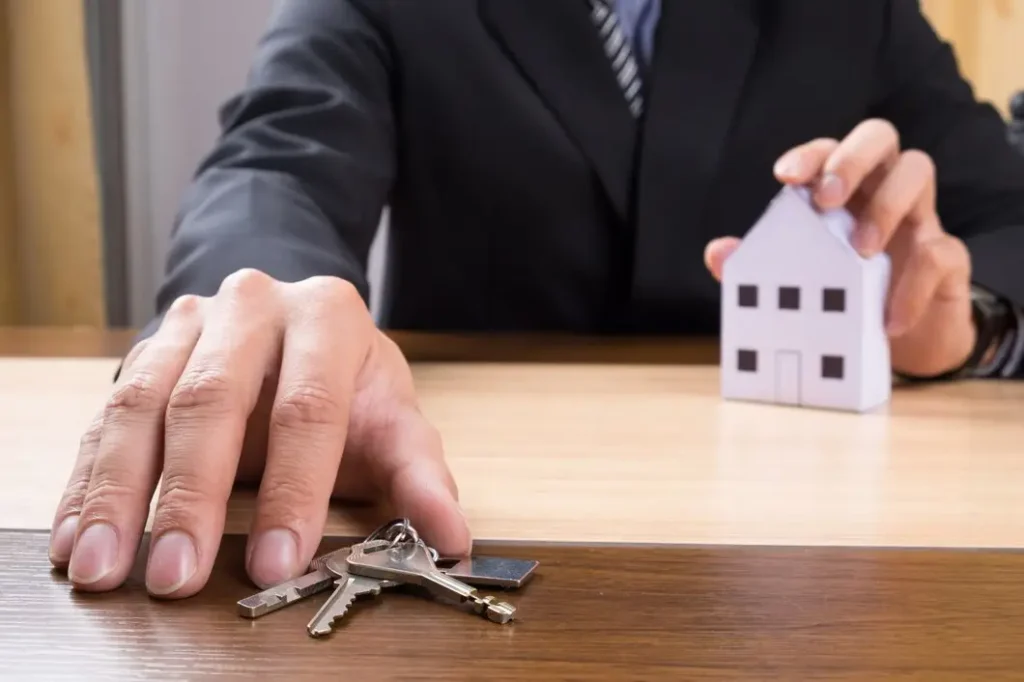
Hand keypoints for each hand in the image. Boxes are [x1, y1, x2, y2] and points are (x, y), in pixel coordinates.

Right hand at [48, 269, 469, 597]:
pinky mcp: (144, 354)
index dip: (295, 489)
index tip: (278, 564)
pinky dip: (86, 480)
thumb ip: (419, 475)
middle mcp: (250, 309)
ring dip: (118, 491)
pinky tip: (76, 535)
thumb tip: (450, 537)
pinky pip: (104, 416)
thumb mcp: (394, 419)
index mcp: (326, 317)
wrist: (298, 324)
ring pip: (143, 403)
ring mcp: (187, 325)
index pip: (308, 406)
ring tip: (103, 565)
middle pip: (212, 400)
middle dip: (192, 495)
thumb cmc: (350, 383)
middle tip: (177, 573)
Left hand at [705, 119, 975, 377]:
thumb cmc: (845, 299)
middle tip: (827, 198)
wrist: (904, 346)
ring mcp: (920, 218)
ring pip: (917, 170)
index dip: (812, 155)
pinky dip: (912, 287)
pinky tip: (887, 319)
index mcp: (842, 191)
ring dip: (886, 206)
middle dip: (851, 158)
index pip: (829, 151)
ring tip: (860, 253)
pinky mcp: (947, 257)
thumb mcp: (802, 284)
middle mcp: (881, 190)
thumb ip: (758, 267)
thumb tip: (718, 253)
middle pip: (880, 137)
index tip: (785, 176)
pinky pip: (939, 253)